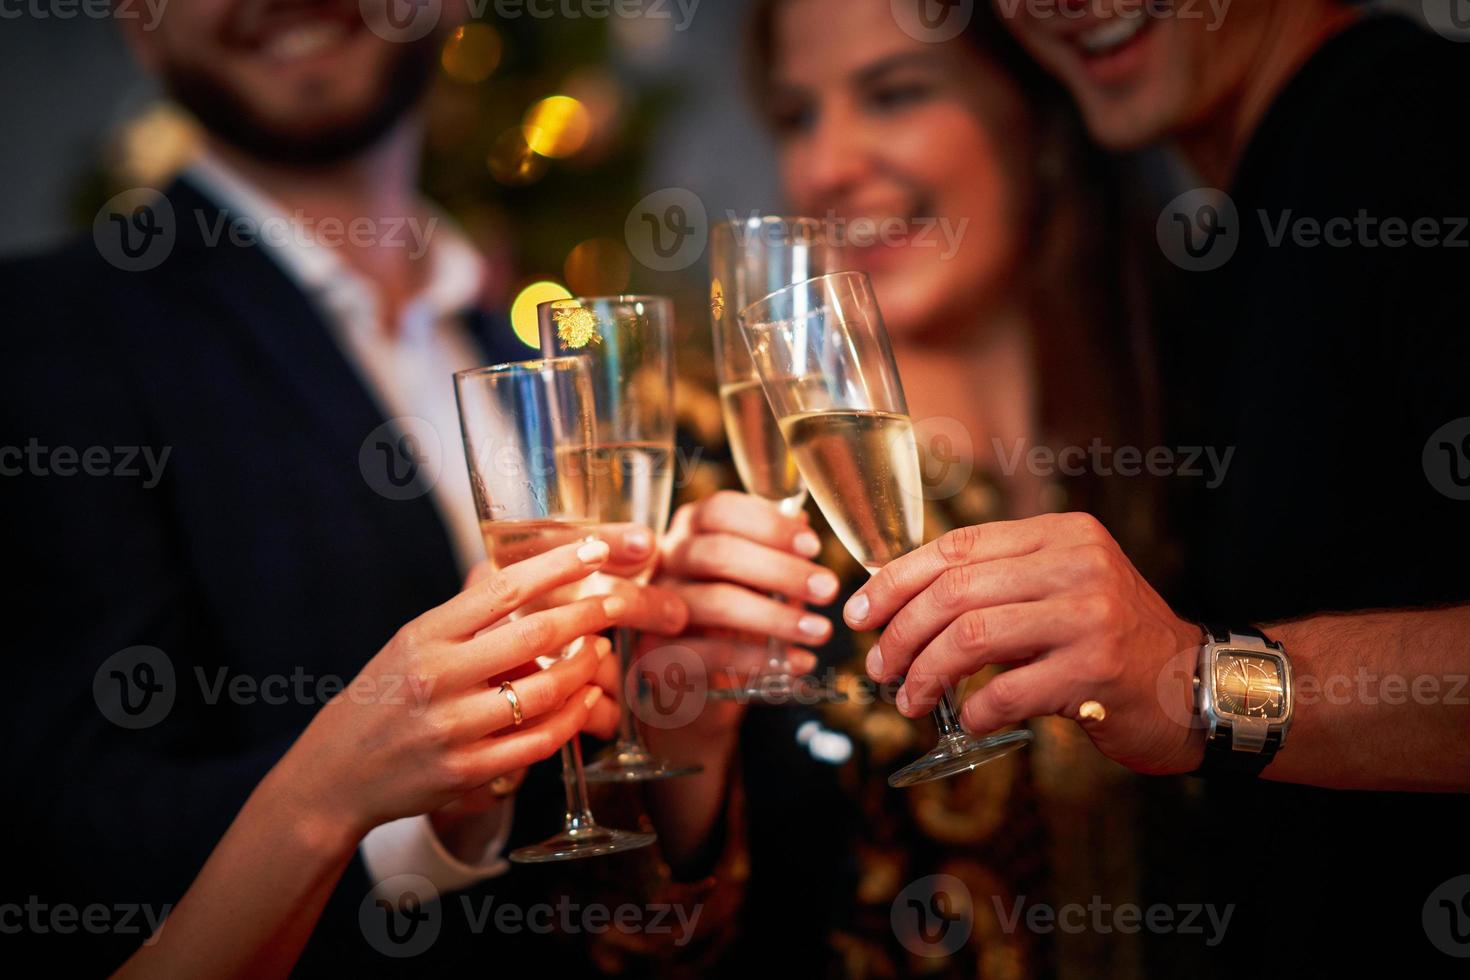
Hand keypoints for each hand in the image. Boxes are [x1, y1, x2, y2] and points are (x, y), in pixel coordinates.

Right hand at [281, 537, 635, 840]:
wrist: (336, 773)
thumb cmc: (383, 697)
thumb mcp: (411, 642)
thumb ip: (463, 613)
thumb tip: (508, 568)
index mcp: (425, 635)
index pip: (502, 588)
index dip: (557, 566)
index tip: (595, 549)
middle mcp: (437, 678)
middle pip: (533, 637)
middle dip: (587, 615)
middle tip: (617, 603)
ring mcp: (451, 728)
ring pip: (543, 693)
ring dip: (583, 670)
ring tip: (599, 652)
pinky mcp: (465, 772)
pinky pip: (537, 742)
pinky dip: (570, 718)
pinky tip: (585, 700)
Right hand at [653, 492, 837, 707]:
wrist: (697, 674)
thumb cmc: (732, 610)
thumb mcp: (756, 575)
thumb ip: (774, 548)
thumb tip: (801, 522)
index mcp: (691, 529)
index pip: (721, 510)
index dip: (769, 526)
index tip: (813, 547)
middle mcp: (666, 560)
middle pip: (718, 553)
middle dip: (781, 570)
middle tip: (828, 589)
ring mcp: (656, 606)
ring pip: (716, 602)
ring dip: (776, 617)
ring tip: (820, 631)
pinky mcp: (656, 652)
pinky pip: (711, 652)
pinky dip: (759, 660)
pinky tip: (796, 662)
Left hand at [848, 513, 1205, 774]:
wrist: (1194, 685)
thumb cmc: (1111, 641)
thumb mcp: (1061, 589)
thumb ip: (997, 584)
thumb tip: (897, 602)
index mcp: (1060, 534)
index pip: (956, 546)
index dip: (896, 580)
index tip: (860, 613)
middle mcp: (1077, 564)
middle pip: (955, 590)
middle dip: (900, 632)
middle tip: (878, 667)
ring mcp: (1090, 615)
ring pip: (971, 636)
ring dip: (926, 674)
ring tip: (909, 700)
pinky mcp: (1096, 671)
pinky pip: (1006, 691)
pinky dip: (973, 711)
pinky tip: (967, 720)